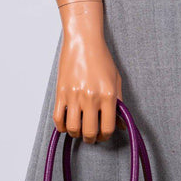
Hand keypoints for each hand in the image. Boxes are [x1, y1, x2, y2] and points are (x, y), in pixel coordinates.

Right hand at [54, 16, 121, 143]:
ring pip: (73, 128)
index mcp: (108, 95)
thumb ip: (120, 104)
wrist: (83, 41)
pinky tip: (67, 124)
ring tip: (79, 129)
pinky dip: (62, 127)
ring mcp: (74, 96)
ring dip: (76, 134)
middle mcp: (91, 97)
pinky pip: (58, 118)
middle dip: (91, 139)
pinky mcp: (61, 93)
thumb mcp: (116, 80)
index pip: (107, 127)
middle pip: (89, 132)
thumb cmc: (102, 59)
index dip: (105, 136)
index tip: (103, 135)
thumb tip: (122, 125)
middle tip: (91, 136)